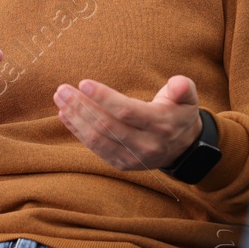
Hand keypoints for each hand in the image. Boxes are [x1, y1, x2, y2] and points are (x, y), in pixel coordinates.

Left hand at [53, 75, 203, 171]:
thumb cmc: (179, 114)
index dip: (104, 98)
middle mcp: (146, 145)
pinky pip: (95, 148)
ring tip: (60, 99)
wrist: (183, 148)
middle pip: (107, 126)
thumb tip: (179, 84)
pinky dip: (78, 132)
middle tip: (63, 89)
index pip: (127, 111)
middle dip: (82, 106)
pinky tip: (65, 116)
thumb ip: (184, 88)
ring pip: (98, 139)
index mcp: (161, 125)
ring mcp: (132, 158)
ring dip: (75, 119)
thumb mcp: (188, 98)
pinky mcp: (121, 164)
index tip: (84, 83)